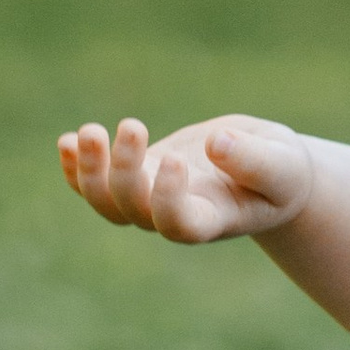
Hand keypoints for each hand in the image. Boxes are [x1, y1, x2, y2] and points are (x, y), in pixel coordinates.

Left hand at [57, 112, 313, 245]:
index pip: (177, 224)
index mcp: (212, 219)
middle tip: (133, 124)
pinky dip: (75, 167)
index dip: (166, 200)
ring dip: (90, 170)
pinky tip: (66, 141)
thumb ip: (254, 161)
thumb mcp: (283, 165)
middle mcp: (174, 216)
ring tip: (89, 132)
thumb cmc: (282, 173)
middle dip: (124, 171)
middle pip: (134, 210)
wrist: (266, 171)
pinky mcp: (139, 176)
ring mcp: (151, 198)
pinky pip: (94, 185)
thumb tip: (215, 143)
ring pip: (105, 202)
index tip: (176, 159)